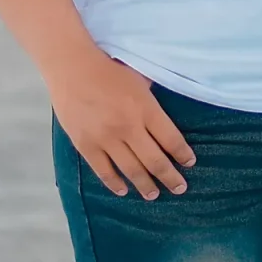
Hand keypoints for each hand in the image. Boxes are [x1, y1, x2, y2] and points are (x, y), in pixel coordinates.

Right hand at [51, 48, 196, 197]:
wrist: (71, 67)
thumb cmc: (108, 69)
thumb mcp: (140, 78)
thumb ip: (152, 101)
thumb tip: (165, 117)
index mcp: (146, 109)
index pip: (172, 139)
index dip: (183, 154)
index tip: (190, 163)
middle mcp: (129, 127)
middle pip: (155, 161)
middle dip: (170, 178)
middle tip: (180, 188)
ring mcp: (106, 139)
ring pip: (132, 170)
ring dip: (145, 185)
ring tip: (154, 195)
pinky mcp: (85, 145)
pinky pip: (104, 171)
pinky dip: (115, 183)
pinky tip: (123, 190)